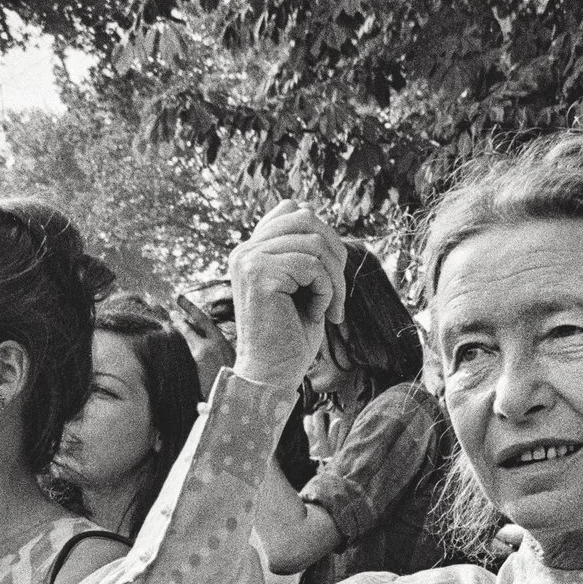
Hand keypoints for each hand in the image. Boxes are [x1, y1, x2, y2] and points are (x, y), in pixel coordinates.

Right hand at [228, 200, 348, 392]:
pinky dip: (326, 292)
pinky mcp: (259, 275)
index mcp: (250, 249)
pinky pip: (312, 266)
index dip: (322, 235)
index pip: (292, 209)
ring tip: (329, 308)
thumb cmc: (290, 336)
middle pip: (307, 218)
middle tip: (338, 292)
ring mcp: (249, 260)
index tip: (328, 275)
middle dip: (335, 254)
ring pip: (315, 243)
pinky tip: (316, 314)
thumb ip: (302, 249)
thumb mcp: (299, 284)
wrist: (271, 375)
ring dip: (334, 279)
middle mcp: (244, 250)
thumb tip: (315, 213)